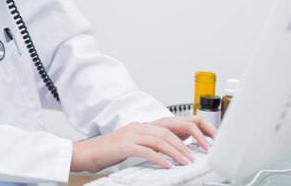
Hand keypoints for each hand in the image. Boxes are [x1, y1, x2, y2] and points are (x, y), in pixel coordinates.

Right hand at [70, 116, 216, 172]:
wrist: (85, 153)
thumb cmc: (108, 152)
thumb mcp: (133, 145)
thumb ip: (150, 144)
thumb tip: (171, 151)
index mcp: (143, 126)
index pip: (172, 124)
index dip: (190, 130)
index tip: (205, 141)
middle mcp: (138, 127)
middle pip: (169, 130)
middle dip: (188, 142)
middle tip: (200, 154)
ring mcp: (131, 134)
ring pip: (160, 140)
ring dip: (177, 151)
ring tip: (187, 162)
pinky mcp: (123, 145)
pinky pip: (146, 150)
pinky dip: (159, 158)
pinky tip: (167, 166)